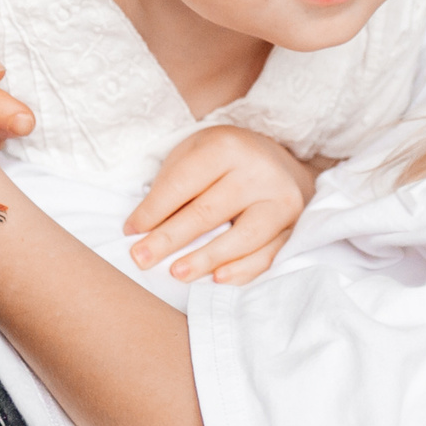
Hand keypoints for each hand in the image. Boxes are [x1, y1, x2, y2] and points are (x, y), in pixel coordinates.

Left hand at [126, 126, 323, 284]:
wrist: (278, 160)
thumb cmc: (224, 161)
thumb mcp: (194, 155)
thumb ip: (171, 186)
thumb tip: (141, 230)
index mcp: (226, 147)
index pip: (182, 184)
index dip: (153, 211)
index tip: (130, 231)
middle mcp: (257, 170)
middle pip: (207, 212)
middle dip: (169, 239)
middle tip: (141, 259)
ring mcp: (280, 199)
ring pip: (241, 237)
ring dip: (205, 259)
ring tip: (175, 273)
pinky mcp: (294, 225)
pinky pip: (267, 254)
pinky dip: (242, 270)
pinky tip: (217, 278)